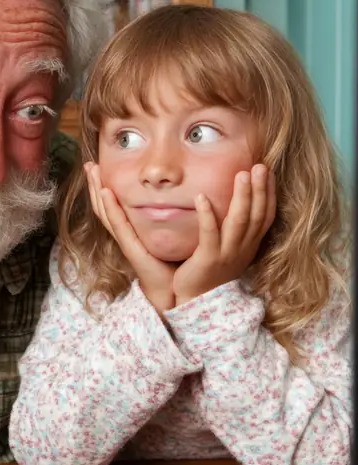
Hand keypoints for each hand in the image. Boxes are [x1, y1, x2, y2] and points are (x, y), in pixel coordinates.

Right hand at [85, 163, 175, 313]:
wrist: (172, 292)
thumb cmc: (173, 265)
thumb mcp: (168, 236)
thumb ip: (169, 219)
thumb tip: (179, 195)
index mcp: (131, 232)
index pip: (113, 206)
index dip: (103, 187)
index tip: (99, 166)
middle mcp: (124, 235)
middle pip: (103, 206)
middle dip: (94, 184)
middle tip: (88, 164)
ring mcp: (125, 241)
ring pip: (105, 212)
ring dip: (96, 191)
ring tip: (91, 171)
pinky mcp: (130, 248)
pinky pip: (118, 225)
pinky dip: (110, 208)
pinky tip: (104, 193)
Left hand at [173, 164, 275, 305]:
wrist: (196, 299)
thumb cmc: (210, 271)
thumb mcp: (229, 249)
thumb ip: (233, 228)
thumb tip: (234, 199)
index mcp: (250, 245)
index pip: (265, 216)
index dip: (269, 194)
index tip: (268, 173)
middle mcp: (242, 249)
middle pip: (256, 215)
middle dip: (259, 189)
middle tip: (259, 166)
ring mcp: (226, 254)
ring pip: (238, 222)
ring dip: (241, 197)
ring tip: (241, 175)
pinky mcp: (208, 259)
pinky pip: (209, 234)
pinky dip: (207, 215)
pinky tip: (202, 197)